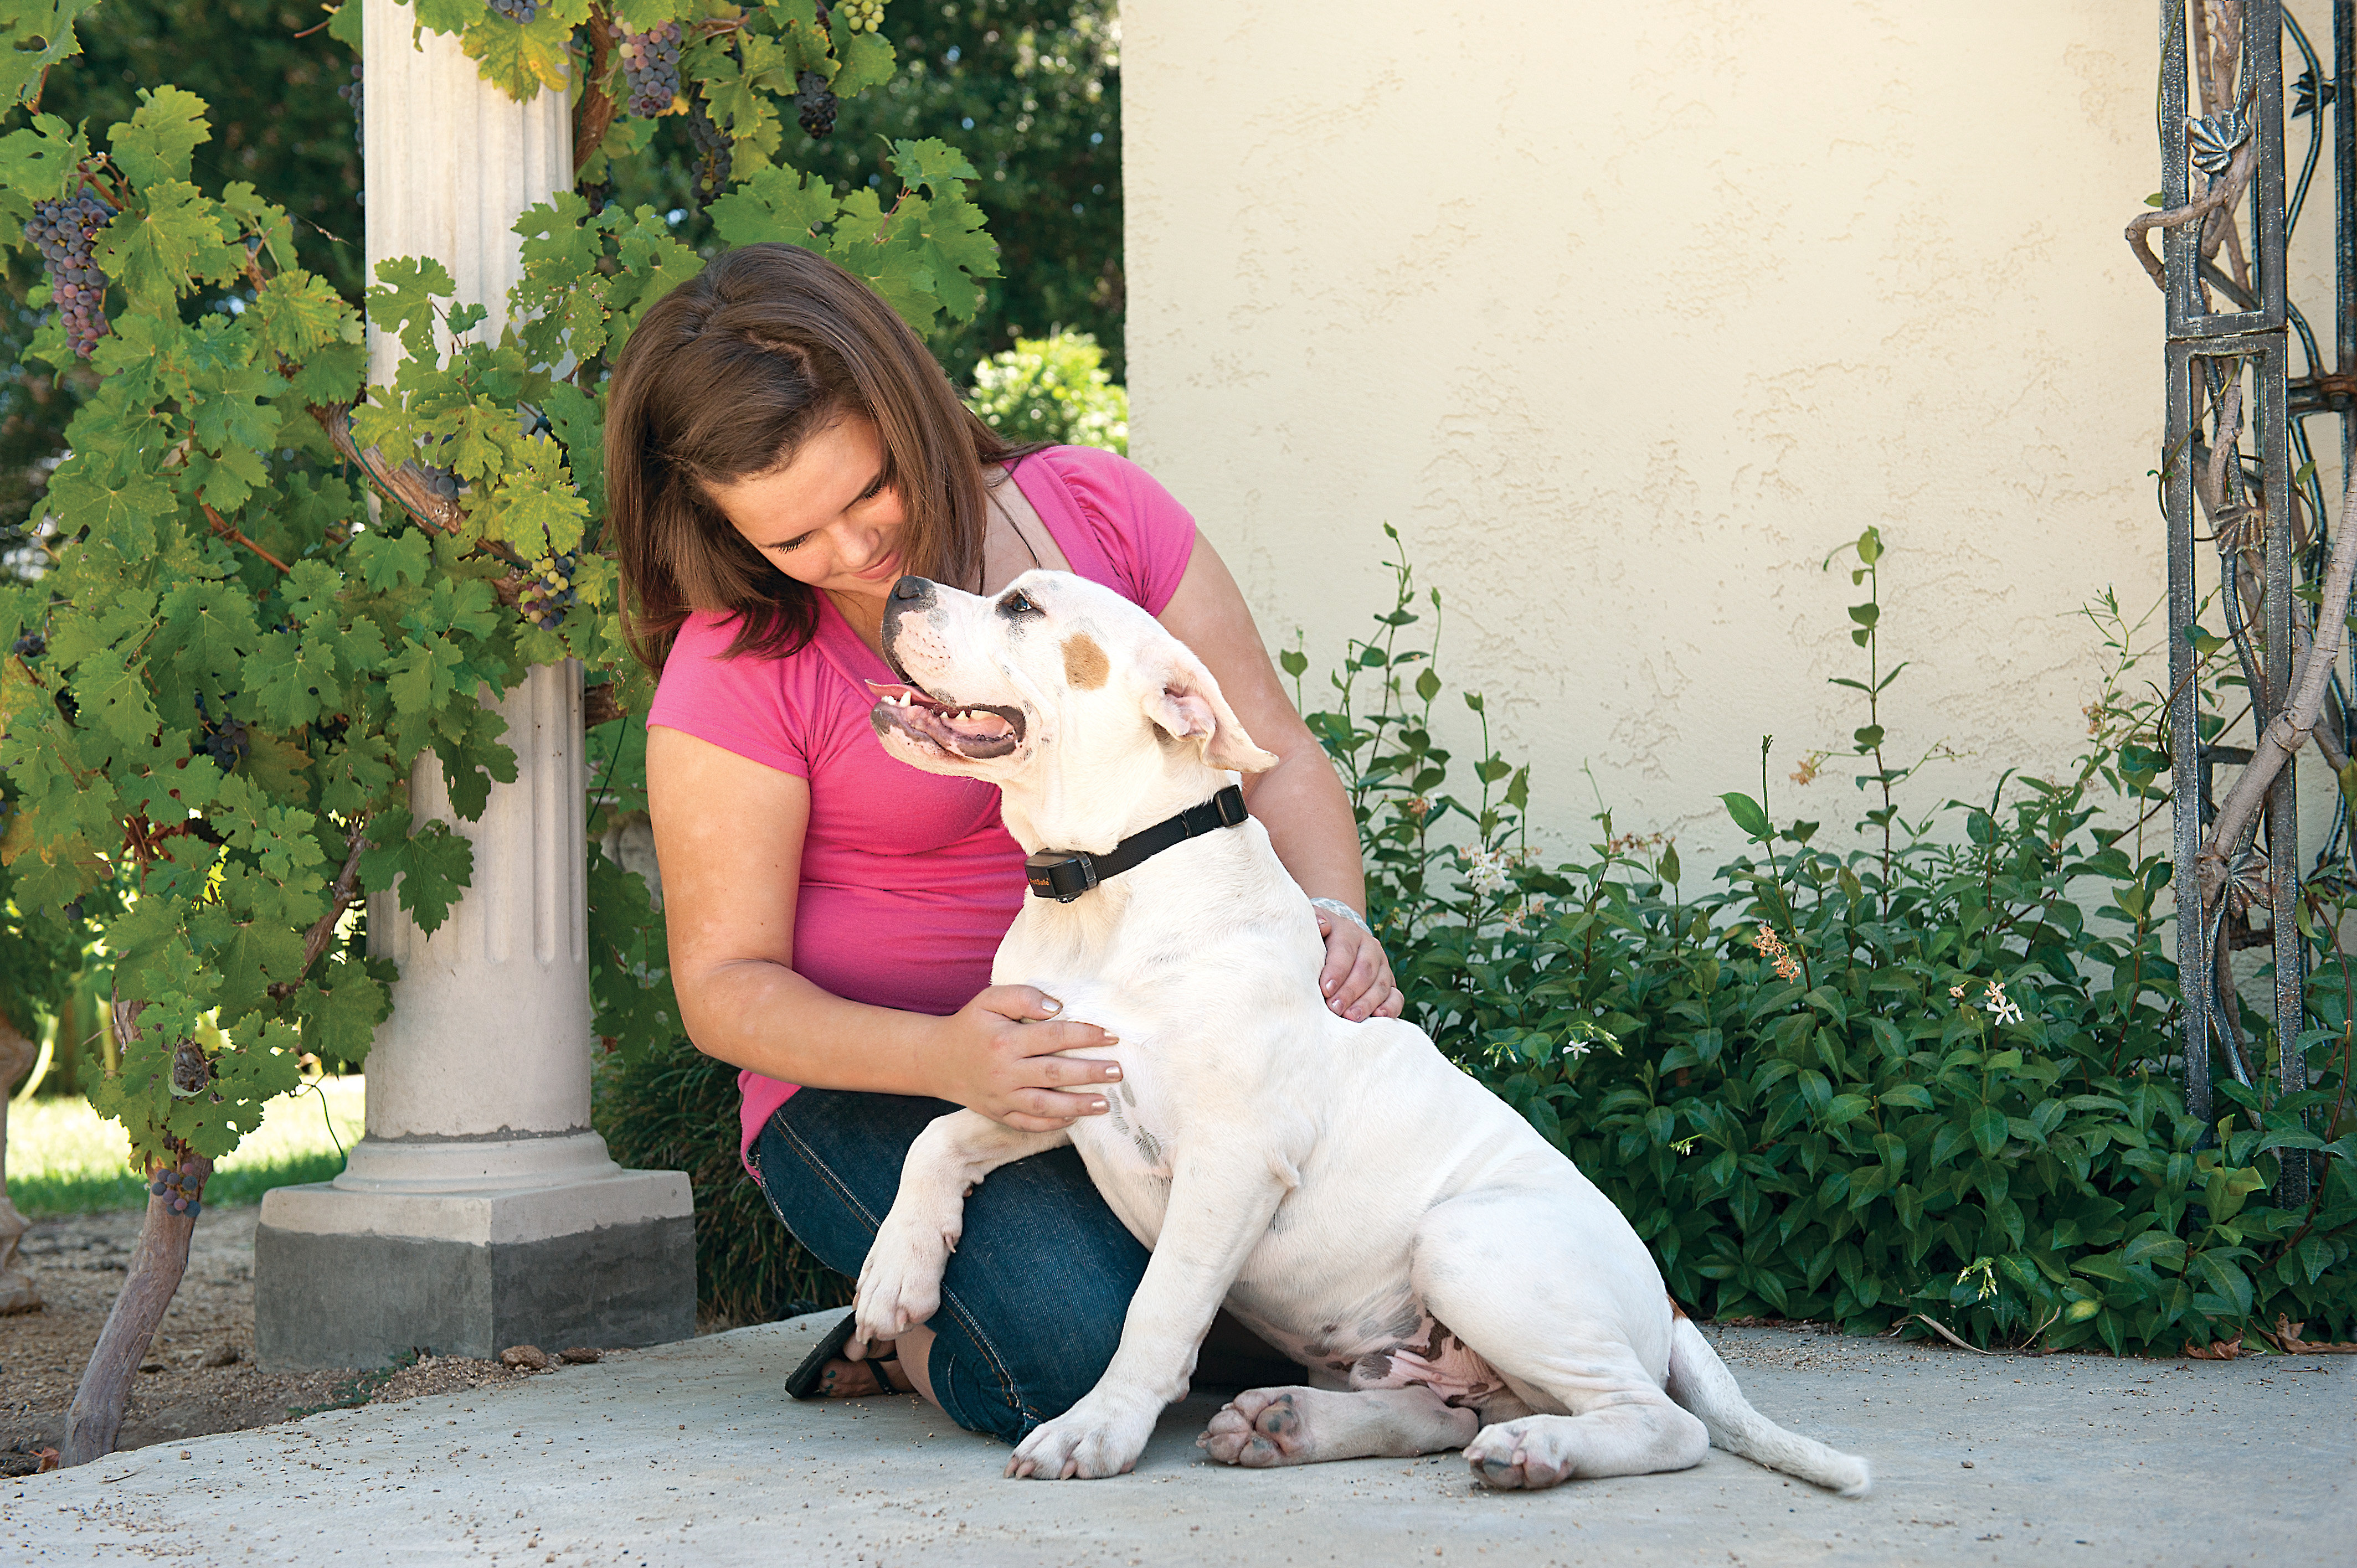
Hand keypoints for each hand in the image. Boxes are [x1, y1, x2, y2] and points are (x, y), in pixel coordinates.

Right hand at [933, 985, 1122, 1130]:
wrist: (938, 1060)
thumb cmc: (972, 1025)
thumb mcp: (990, 1000)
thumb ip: (1023, 996)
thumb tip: (1058, 1007)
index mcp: (1005, 1040)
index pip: (1053, 1036)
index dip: (1085, 1035)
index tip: (1110, 1036)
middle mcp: (1004, 1071)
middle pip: (1055, 1072)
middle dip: (1089, 1073)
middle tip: (1117, 1071)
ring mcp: (1002, 1097)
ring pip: (1045, 1104)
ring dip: (1078, 1105)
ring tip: (1105, 1103)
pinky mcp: (999, 1114)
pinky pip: (1029, 1123)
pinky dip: (1052, 1123)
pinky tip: (1074, 1117)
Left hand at [1313, 905, 1403, 1021]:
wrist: (1335, 938)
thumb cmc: (1317, 938)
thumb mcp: (1311, 926)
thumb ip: (1314, 924)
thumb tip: (1322, 926)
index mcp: (1348, 931)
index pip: (1344, 950)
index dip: (1336, 971)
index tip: (1324, 989)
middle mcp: (1369, 946)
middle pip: (1364, 970)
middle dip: (1349, 992)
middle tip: (1334, 1008)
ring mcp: (1382, 964)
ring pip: (1380, 984)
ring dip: (1366, 1003)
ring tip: (1350, 1017)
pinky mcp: (1389, 982)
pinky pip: (1396, 996)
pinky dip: (1390, 1007)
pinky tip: (1378, 1016)